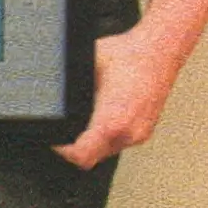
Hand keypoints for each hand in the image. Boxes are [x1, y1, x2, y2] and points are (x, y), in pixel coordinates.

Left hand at [55, 25, 183, 168]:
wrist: (161, 50)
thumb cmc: (129, 54)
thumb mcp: (88, 63)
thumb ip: (69, 81)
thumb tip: (46, 85)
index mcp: (113, 118)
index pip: (82, 154)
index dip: (62, 150)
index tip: (54, 139)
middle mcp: (129, 132)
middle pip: (91, 158)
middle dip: (73, 146)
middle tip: (62, 129)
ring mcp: (139, 134)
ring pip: (105, 152)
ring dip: (90, 143)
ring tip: (81, 120)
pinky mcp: (144, 131)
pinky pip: (118, 143)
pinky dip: (105, 137)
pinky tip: (99, 117)